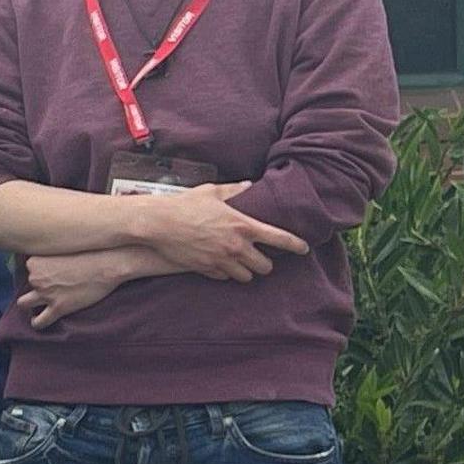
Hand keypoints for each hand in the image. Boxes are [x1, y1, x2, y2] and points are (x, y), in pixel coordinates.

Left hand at [22, 251, 141, 328]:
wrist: (109, 264)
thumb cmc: (91, 251)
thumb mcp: (64, 245)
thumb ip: (51, 252)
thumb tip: (47, 257)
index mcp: (35, 261)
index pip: (26, 268)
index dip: (38, 271)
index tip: (49, 271)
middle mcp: (36, 278)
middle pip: (25, 285)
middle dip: (34, 287)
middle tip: (49, 286)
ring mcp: (46, 294)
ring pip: (23, 304)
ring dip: (30, 305)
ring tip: (38, 306)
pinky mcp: (58, 308)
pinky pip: (39, 322)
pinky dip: (38, 322)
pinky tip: (41, 320)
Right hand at [123, 181, 298, 279]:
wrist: (159, 223)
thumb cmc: (185, 204)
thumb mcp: (212, 192)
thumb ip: (234, 190)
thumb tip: (247, 185)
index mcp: (243, 225)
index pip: (280, 239)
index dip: (296, 245)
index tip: (304, 249)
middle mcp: (236, 247)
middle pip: (265, 266)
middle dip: (265, 263)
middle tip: (261, 258)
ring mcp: (221, 261)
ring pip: (246, 277)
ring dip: (246, 271)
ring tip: (241, 263)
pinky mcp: (206, 270)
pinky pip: (224, 278)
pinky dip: (225, 273)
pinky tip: (220, 264)